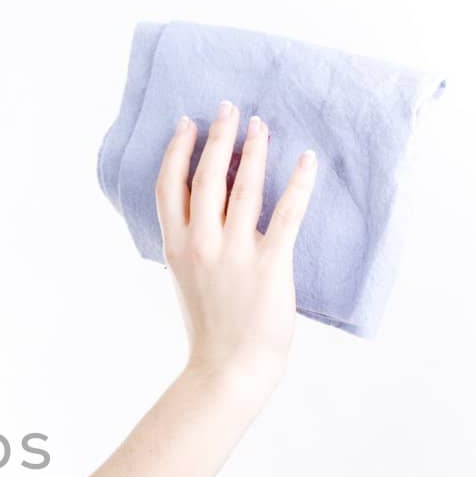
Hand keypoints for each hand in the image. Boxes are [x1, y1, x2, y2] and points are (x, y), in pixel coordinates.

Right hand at [155, 100, 317, 390]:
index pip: (169, 186)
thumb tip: (205, 210)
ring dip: (254, 149)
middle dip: (218, 137)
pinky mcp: (270, 264)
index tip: (187, 123)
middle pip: (205, 177)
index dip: (177, 150)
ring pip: (244, 186)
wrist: (229, 368)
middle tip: (229, 108)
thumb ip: (192, 244)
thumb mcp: (187, 280)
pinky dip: (298, 183)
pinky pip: (287, 214)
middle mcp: (202, 245)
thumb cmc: (211, 329)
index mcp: (177, 248)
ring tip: (262, 124)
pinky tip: (306, 159)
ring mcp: (235, 254)